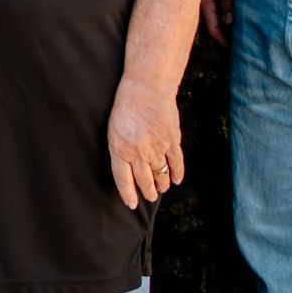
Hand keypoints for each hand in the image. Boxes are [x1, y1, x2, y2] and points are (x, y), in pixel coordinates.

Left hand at [106, 76, 183, 208]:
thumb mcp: (114, 127)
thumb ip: (121, 147)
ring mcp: (156, 148)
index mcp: (120, 149)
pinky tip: (177, 179)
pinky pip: (176, 162)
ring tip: (162, 188)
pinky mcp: (172, 140)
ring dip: (162, 183)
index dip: (128, 194)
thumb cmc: (126, 104)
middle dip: (147, 191)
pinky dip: (177, 173)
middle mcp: (138, 152)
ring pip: (160, 173)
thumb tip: (126, 163)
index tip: (132, 204)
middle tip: (150, 197)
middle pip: (144, 179)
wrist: (147, 88)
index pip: (123, 179)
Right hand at [199, 0, 235, 45]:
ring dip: (227, 29)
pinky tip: (237, 24)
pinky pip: (221, 14)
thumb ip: (227, 2)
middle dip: (225, 37)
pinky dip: (228, 21)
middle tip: (238, 46)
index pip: (212, 28)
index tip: (232, 47)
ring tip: (239, 37)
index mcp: (206, 3)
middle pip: (215, 27)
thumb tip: (228, 22)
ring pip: (218, 21)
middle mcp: (207, 5)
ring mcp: (211, 3)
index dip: (221, 39)